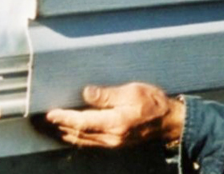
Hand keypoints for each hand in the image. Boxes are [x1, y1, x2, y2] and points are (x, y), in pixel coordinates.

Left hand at [45, 82, 184, 147]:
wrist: (169, 121)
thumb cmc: (154, 103)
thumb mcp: (133, 92)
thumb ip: (108, 94)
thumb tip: (86, 92)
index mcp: (115, 123)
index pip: (82, 122)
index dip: (64, 117)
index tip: (50, 113)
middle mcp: (110, 137)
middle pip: (77, 134)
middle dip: (58, 127)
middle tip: (42, 121)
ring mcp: (112, 143)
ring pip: (81, 141)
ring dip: (64, 134)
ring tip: (51, 127)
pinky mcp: (114, 144)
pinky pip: (89, 142)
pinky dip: (77, 137)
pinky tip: (71, 132)